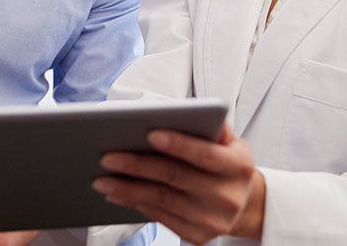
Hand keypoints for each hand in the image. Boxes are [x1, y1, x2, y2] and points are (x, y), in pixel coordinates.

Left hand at [92, 123, 264, 244]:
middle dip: (138, 165)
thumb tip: (193, 112)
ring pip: (162, 200)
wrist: (244, 205)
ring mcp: (212, 220)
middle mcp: (227, 196)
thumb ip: (214, 126)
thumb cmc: (228, 164)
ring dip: (128, 188)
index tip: (149, 133)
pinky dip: (135, 204)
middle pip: (175, 177)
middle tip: (108, 156)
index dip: (178, 144)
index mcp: (238, 166)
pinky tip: (116, 194)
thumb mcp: (232, 142)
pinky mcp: (197, 236)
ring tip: (102, 178)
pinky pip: (160, 218)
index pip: (205, 154)